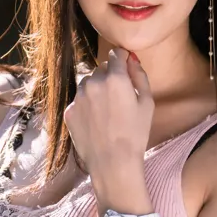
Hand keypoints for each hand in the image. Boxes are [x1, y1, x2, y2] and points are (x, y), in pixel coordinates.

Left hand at [63, 48, 152, 182]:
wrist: (112, 162)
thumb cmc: (135, 133)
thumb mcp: (147, 103)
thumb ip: (139, 76)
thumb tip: (131, 59)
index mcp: (115, 78)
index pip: (115, 55)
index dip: (122, 58)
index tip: (125, 64)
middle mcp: (93, 83)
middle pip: (102, 69)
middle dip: (110, 77)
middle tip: (119, 97)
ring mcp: (78, 97)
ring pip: (88, 84)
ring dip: (97, 89)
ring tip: (107, 111)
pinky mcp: (69, 111)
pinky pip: (79, 101)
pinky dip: (87, 105)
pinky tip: (97, 121)